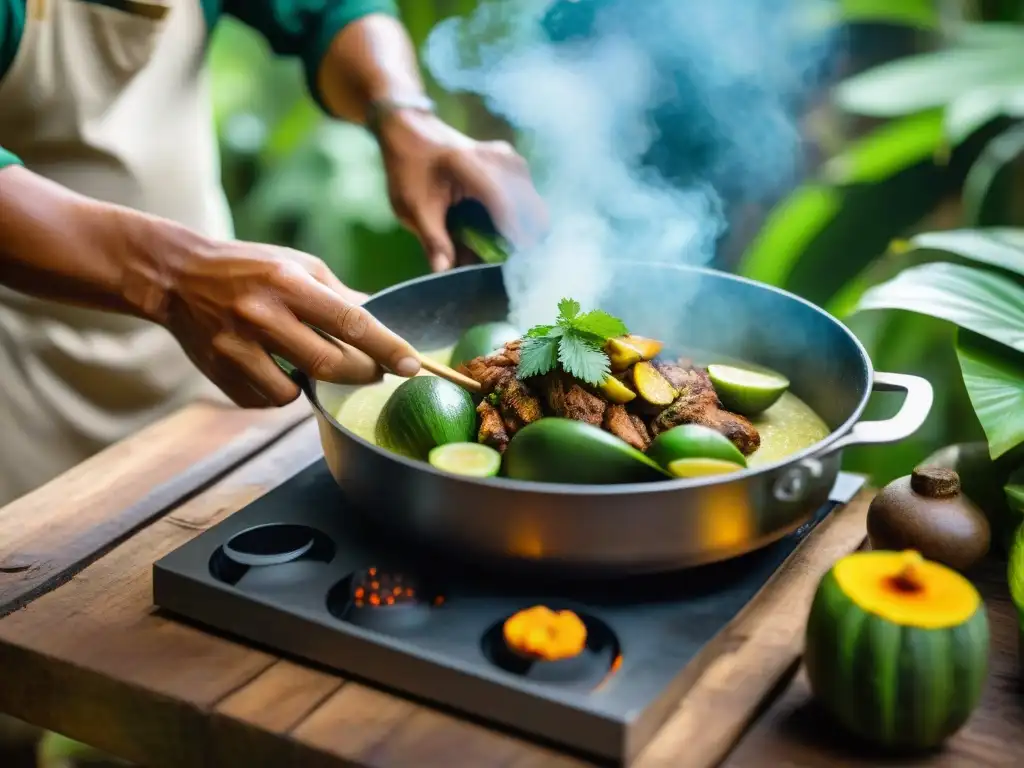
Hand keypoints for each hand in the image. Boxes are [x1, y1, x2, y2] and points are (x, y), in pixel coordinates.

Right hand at [159, 240, 420, 407]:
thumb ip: (340, 297)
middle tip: (375, 370)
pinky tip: (270, 367)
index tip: (412, 365)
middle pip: (331, 365)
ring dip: (314, 385)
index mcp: (288, 283)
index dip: (386, 347)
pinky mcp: (220, 374)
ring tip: (303, 358)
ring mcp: (236, 348)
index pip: (350, 322)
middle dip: (363, 374)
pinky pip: (267, 400)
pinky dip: (280, 391)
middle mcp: (262, 315)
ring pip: (297, 392)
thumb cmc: (250, 268)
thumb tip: (385, 323)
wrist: (177, 277)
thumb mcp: (298, 266)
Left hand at [376, 109, 547, 270]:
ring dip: (521, 232)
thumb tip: (444, 272)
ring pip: (534, 207)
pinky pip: (528, 200)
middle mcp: (499, 160)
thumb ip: (433, 239)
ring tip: (500, 252)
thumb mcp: (413, 207)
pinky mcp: (515, 166)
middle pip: (530, 210)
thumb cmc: (409, 167)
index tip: (514, 267)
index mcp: (470, 166)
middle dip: (520, 241)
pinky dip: (518, 221)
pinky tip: (500, 235)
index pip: (505, 207)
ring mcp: (511, 161)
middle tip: (502, 264)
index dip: (515, 240)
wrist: (412, 131)